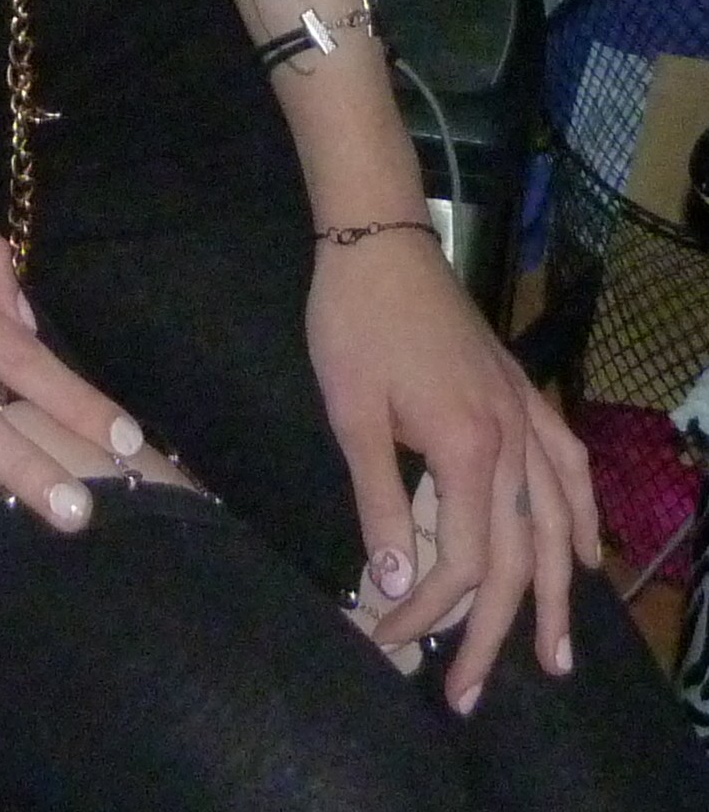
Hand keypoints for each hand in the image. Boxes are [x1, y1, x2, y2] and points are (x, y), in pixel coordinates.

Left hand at [306, 228, 600, 711]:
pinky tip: (583, 553)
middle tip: (469, 695)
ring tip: (556, 656)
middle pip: (514, 557)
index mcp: (468, 449)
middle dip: (492, 633)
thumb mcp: (352, 417)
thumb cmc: (355, 324)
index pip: (460, 560)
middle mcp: (512, 439)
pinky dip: (581, 513)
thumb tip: (395, 589)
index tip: (386, 640)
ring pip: (557, 522)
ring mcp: (525, 415)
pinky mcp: (521, 395)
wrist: (379, 242)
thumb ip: (378, 505)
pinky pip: (568, 465)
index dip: (427, 612)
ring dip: (555, 594)